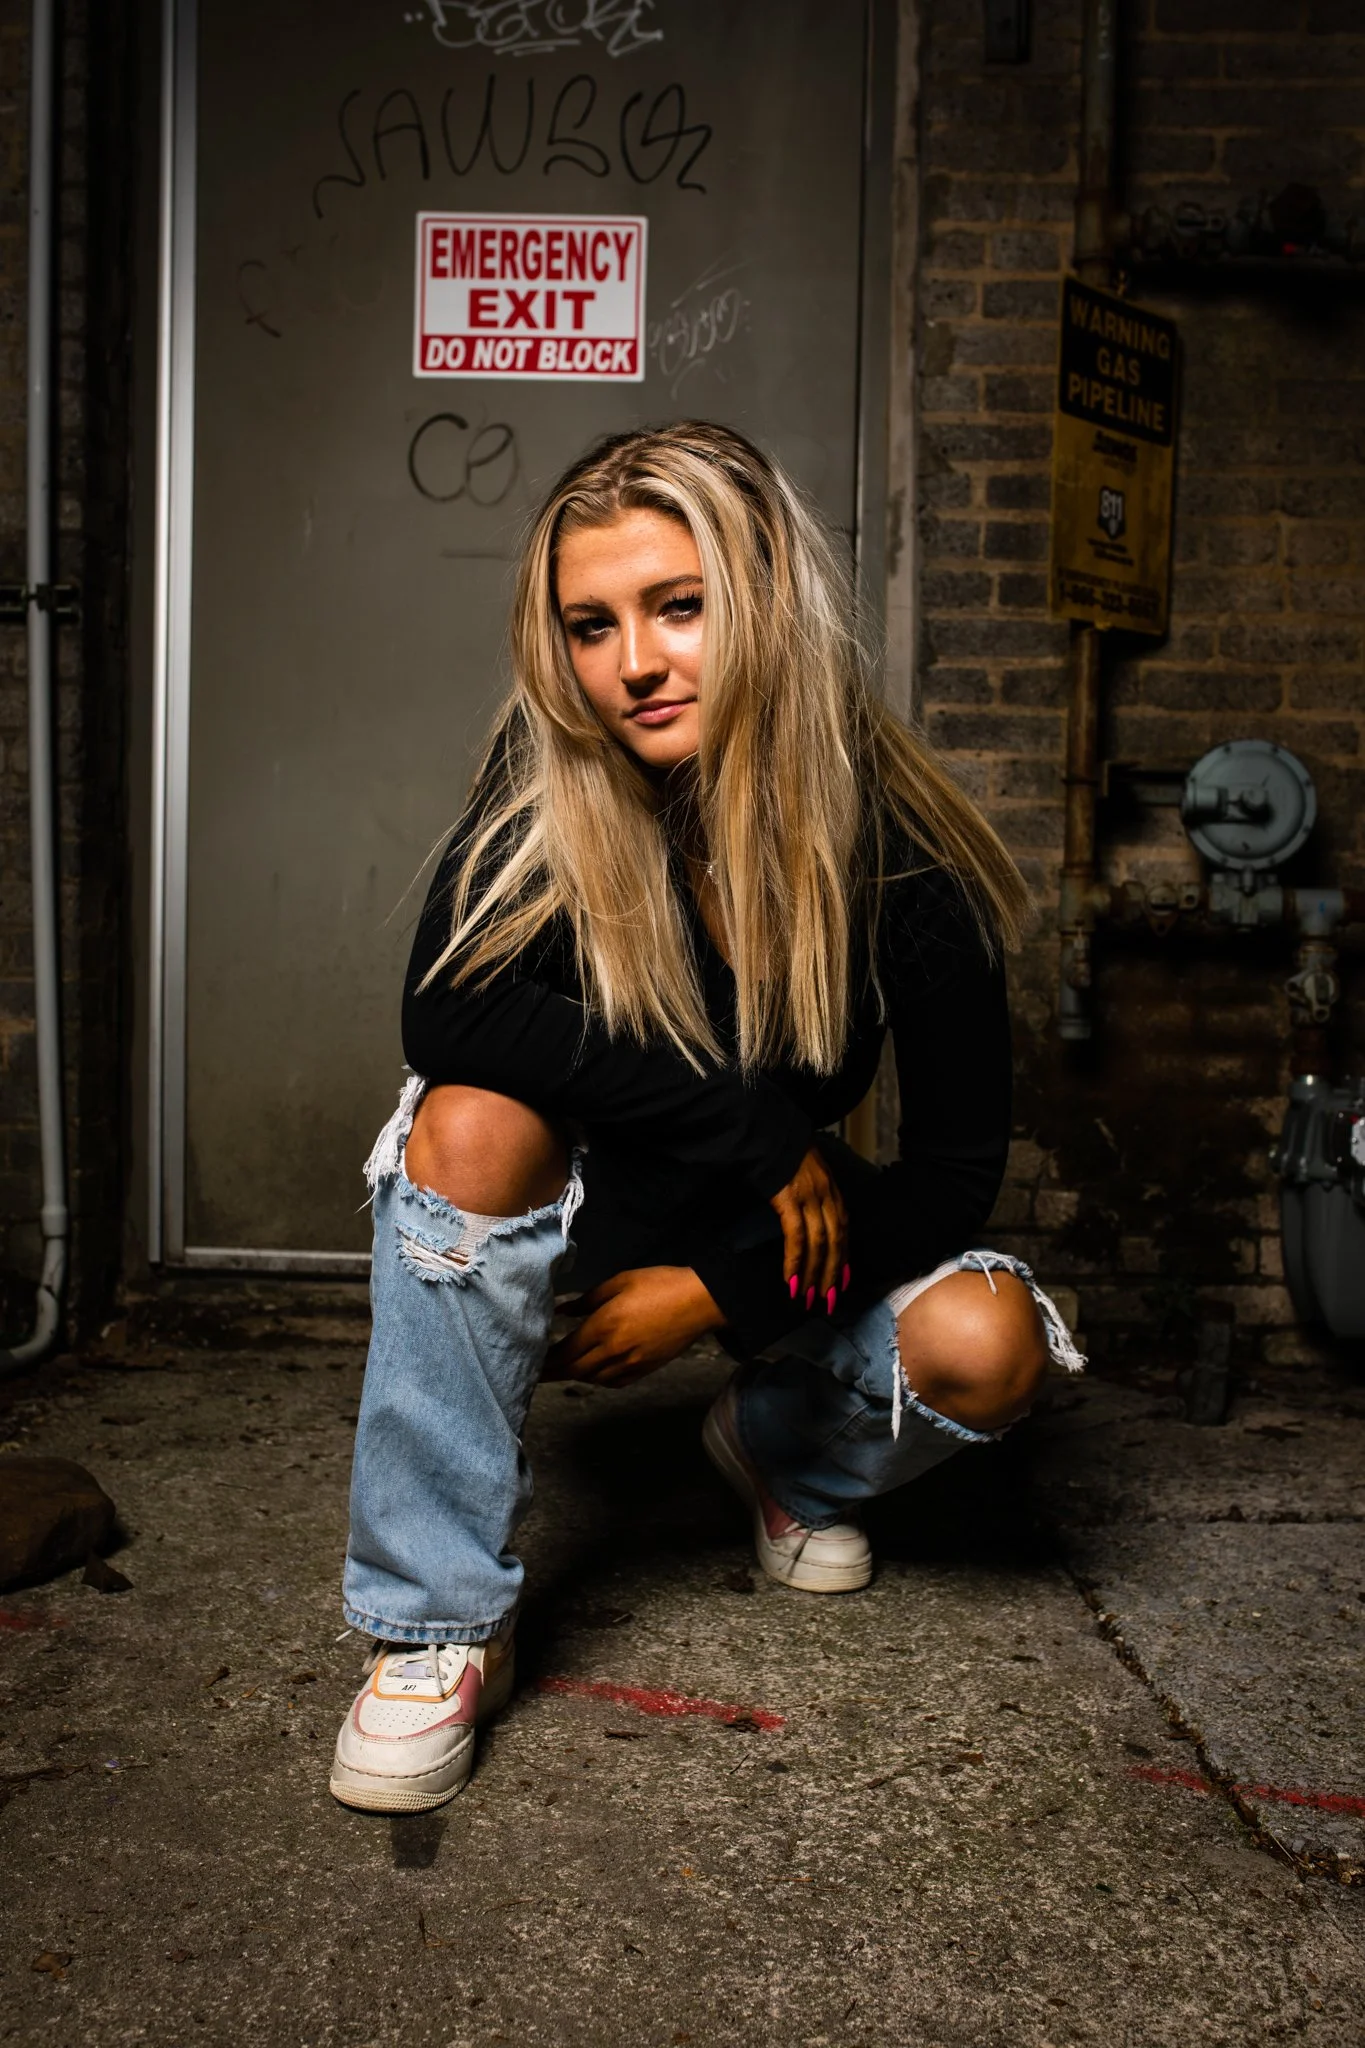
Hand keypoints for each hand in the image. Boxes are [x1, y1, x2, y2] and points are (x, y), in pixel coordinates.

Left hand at [544, 1266, 724, 1387]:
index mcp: (603, 1326)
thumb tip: (563, 1310)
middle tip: (535, 1375)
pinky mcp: (645, 1369)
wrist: (700, 1301)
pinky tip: (593, 1373)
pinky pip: (614, 1382)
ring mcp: (630, 1364)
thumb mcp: (619, 1282)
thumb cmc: (659, 1284)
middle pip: (575, 1370)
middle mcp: (613, 1351)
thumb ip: (587, 1299)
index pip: (565, 1351)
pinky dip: (598, 1380)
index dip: (546, 1359)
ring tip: (561, 1372)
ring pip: (593, 1379)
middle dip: (553, 1374)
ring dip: (574, 1376)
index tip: (532, 1359)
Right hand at [769, 1144, 848, 1312]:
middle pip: (836, 1242)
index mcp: (832, 1190)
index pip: (843, 1231)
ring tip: (808, 1297)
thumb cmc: (781, 1153)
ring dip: (814, 1274)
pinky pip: (796, 1237)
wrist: (766, 1130)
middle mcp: (826, 1195)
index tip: (842, 1283)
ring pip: (819, 1244)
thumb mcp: (806, 1173)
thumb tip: (811, 1220)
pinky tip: (791, 1280)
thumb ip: (812, 1195)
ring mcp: (809, 1197)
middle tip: (827, 1301)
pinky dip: (795, 1261)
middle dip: (833, 1274)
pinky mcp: (789, 1199)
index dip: (844, 1259)